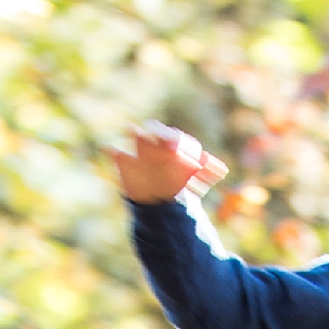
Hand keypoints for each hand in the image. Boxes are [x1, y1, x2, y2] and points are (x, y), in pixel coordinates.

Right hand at [109, 121, 227, 206]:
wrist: (157, 199)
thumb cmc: (177, 185)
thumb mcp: (193, 181)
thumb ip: (206, 173)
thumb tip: (221, 169)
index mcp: (176, 147)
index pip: (178, 140)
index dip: (178, 143)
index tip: (176, 149)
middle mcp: (159, 144)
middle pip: (158, 132)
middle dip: (159, 134)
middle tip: (164, 145)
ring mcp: (140, 152)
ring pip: (138, 137)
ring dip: (135, 132)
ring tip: (131, 130)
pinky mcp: (124, 162)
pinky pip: (115, 153)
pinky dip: (111, 150)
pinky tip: (108, 148)